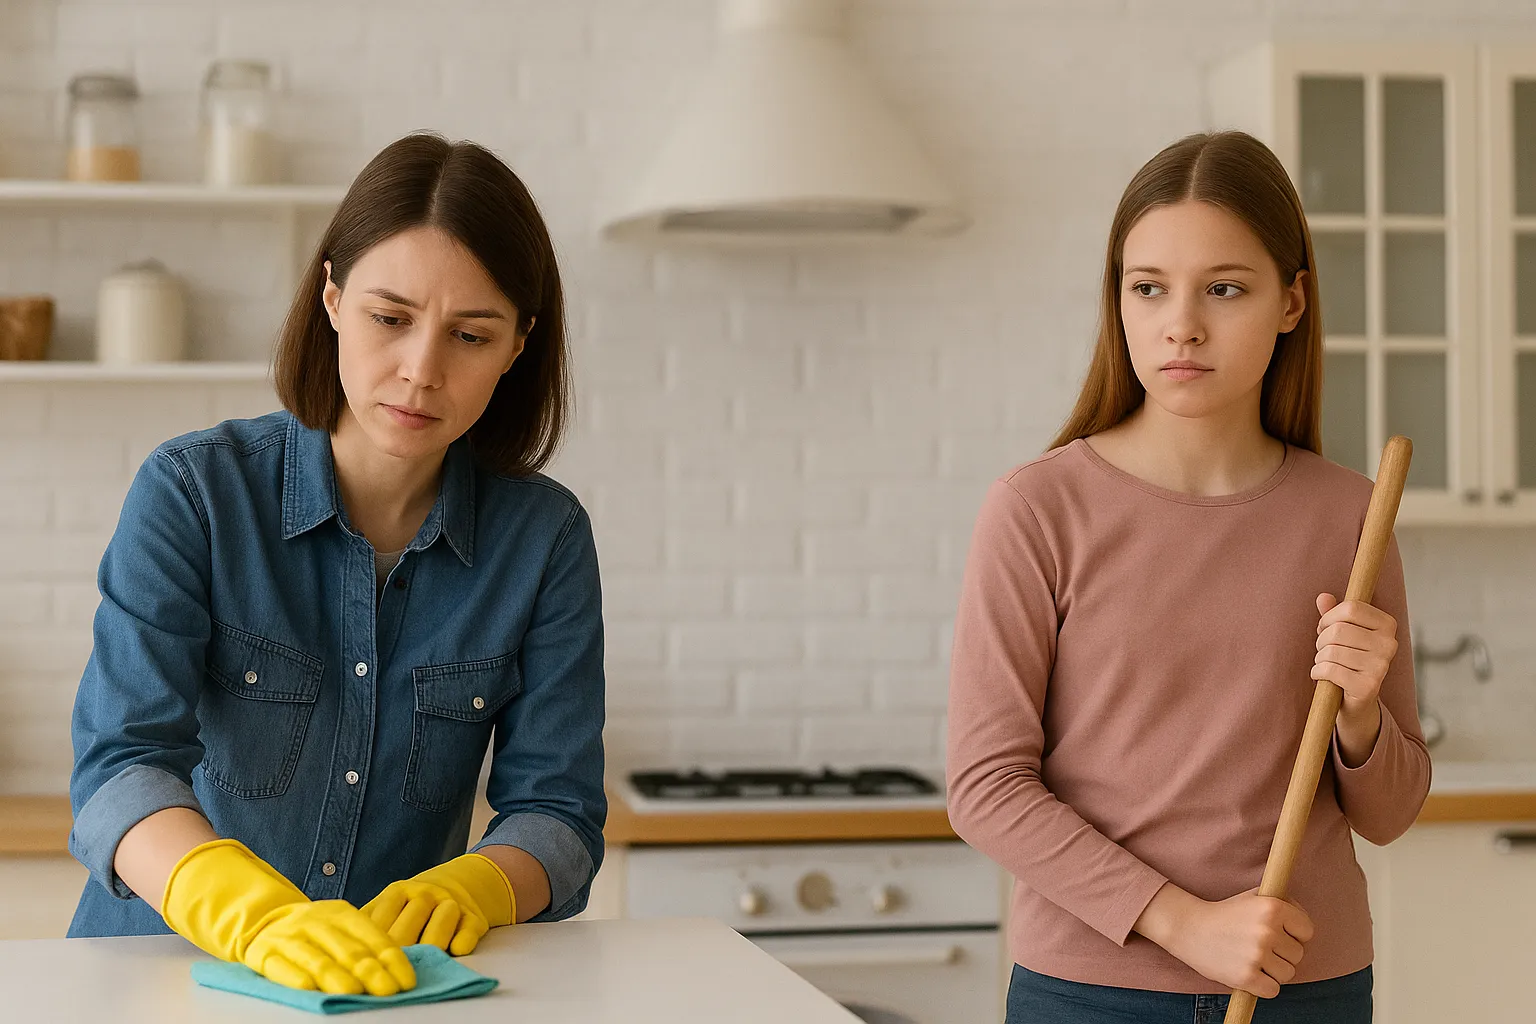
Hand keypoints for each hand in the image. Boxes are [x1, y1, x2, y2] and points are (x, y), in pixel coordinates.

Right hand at [160, 838, 414, 995]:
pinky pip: (281, 968)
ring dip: (336, 978)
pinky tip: (309, 990)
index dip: (392, 960)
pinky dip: (295, 979)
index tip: (407, 982)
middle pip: (348, 950)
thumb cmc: (314, 932)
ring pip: (317, 960)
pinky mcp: (263, 955)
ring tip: (354, 993)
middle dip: (370, 972)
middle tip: (387, 991)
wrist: (261, 921)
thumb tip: (399, 973)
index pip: (373, 937)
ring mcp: (289, 938)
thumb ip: (365, 946)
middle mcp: (316, 922)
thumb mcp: (340, 928)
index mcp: (342, 913)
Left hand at [363, 853, 515, 955]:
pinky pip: (470, 926)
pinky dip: (464, 939)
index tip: (362, 964)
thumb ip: (369, 923)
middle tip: (389, 970)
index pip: (383, 915)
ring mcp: (451, 903)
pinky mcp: (475, 916)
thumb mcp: (388, 905)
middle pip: (412, 918)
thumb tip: (339, 951)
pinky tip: (456, 951)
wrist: (456, 884)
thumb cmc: (412, 906)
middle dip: (401, 945)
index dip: (372, 942)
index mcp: (397, 892)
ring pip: (443, 918)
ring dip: (432, 941)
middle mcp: (425, 894)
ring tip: (421, 963)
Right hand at [1155, 887, 1313, 998]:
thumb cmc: (1225, 914)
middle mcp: (1267, 930)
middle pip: (1298, 955)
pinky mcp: (1246, 977)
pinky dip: (1263, 986)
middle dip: (1282, 953)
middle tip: (1261, 947)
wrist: (1190, 928)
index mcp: (1272, 907)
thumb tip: (1304, 922)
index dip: (1295, 934)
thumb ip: (1282, 903)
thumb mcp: (1253, 897)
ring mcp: (1257, 955)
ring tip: (1254, 960)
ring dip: (1274, 971)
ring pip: (1288, 974)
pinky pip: (1273, 990)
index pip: (1307, 931)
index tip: (1280, 935)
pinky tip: (1250, 973)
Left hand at [1313, 593, 1396, 710]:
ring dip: (1320, 658)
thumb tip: (1323, 597)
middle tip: (1324, 650)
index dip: (1329, 617)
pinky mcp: (1369, 686)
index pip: (1350, 608)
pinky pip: (1330, 670)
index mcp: (1387, 625)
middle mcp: (1390, 644)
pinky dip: (1317, 672)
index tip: (1325, 628)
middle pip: (1338, 630)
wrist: (1356, 700)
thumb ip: (1333, 614)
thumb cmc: (1347, 660)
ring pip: (1331, 650)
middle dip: (1321, 640)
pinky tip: (1322, 676)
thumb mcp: (1341, 634)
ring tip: (1326, 664)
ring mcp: (1381, 666)